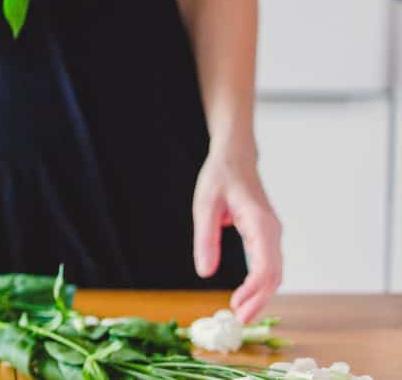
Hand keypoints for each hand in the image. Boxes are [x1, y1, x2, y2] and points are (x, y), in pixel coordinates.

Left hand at [192, 145, 281, 322]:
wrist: (236, 158)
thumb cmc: (220, 177)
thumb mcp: (204, 206)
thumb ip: (205, 239)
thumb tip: (204, 272)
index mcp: (260, 222)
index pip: (265, 265)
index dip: (254, 290)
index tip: (237, 305)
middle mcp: (272, 231)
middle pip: (274, 275)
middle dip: (259, 300)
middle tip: (239, 321)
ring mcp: (272, 235)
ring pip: (274, 273)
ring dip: (260, 296)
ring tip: (241, 314)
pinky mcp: (266, 237)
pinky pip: (268, 266)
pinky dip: (259, 284)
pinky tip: (246, 297)